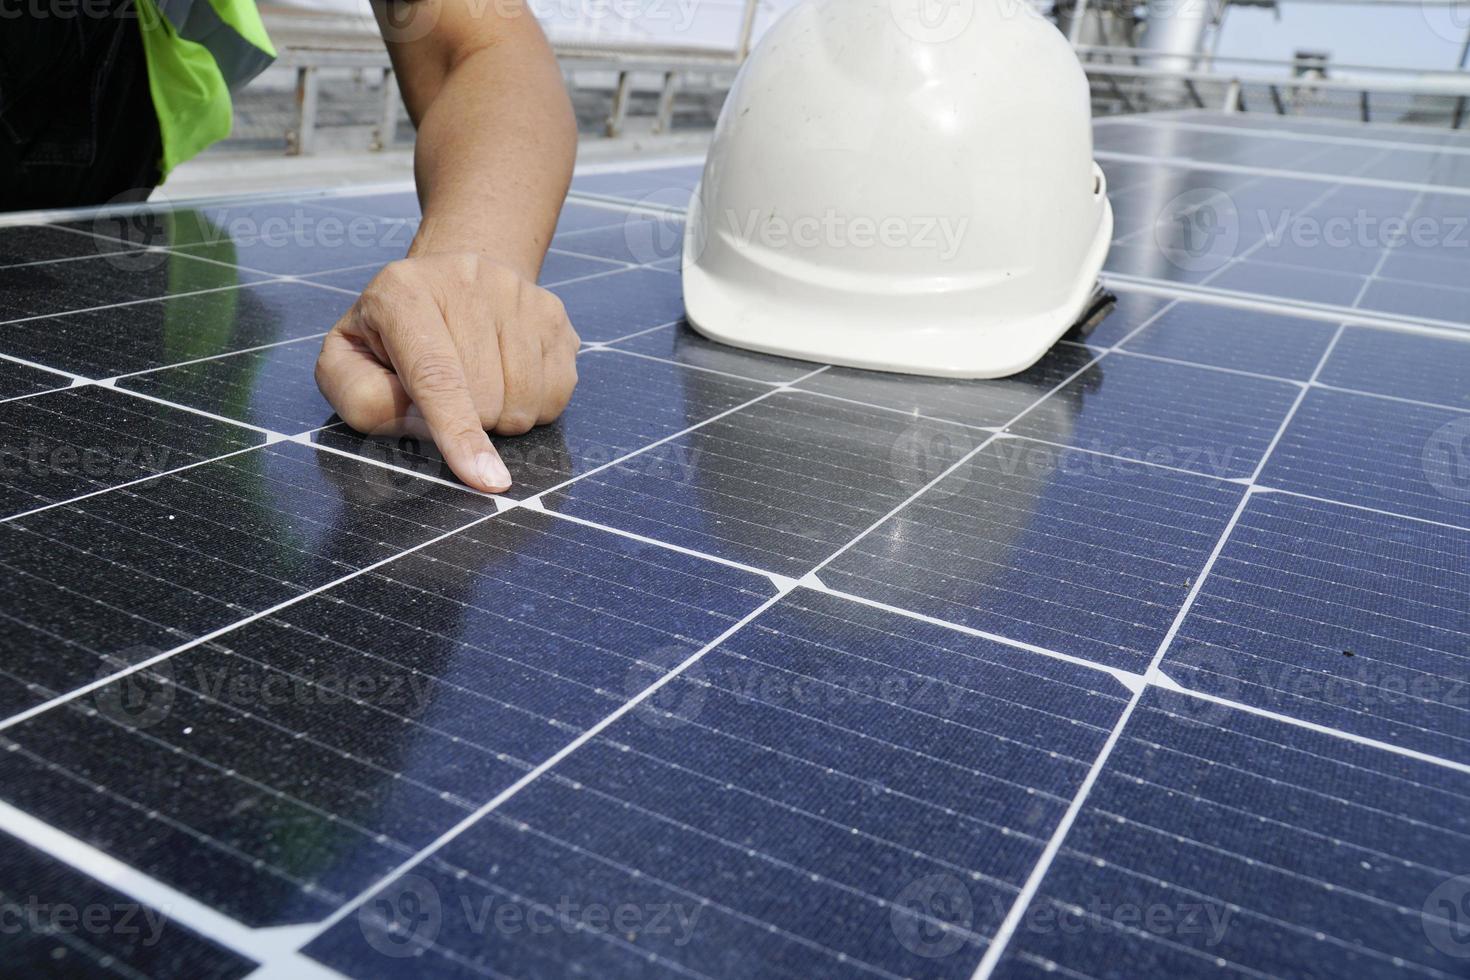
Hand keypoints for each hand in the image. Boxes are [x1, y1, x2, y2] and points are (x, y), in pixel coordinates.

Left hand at [314, 253, 578, 492]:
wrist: (445, 282)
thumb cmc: (388, 337)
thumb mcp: (347, 365)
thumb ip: (365, 401)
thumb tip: (429, 427)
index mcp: (401, 293)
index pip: (436, 373)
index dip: (458, 430)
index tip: (483, 479)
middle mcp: (465, 280)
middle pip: (485, 395)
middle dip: (469, 423)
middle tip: (447, 401)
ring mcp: (516, 293)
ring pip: (526, 397)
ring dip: (503, 417)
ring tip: (477, 389)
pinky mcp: (552, 310)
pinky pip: (558, 391)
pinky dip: (534, 406)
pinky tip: (508, 380)